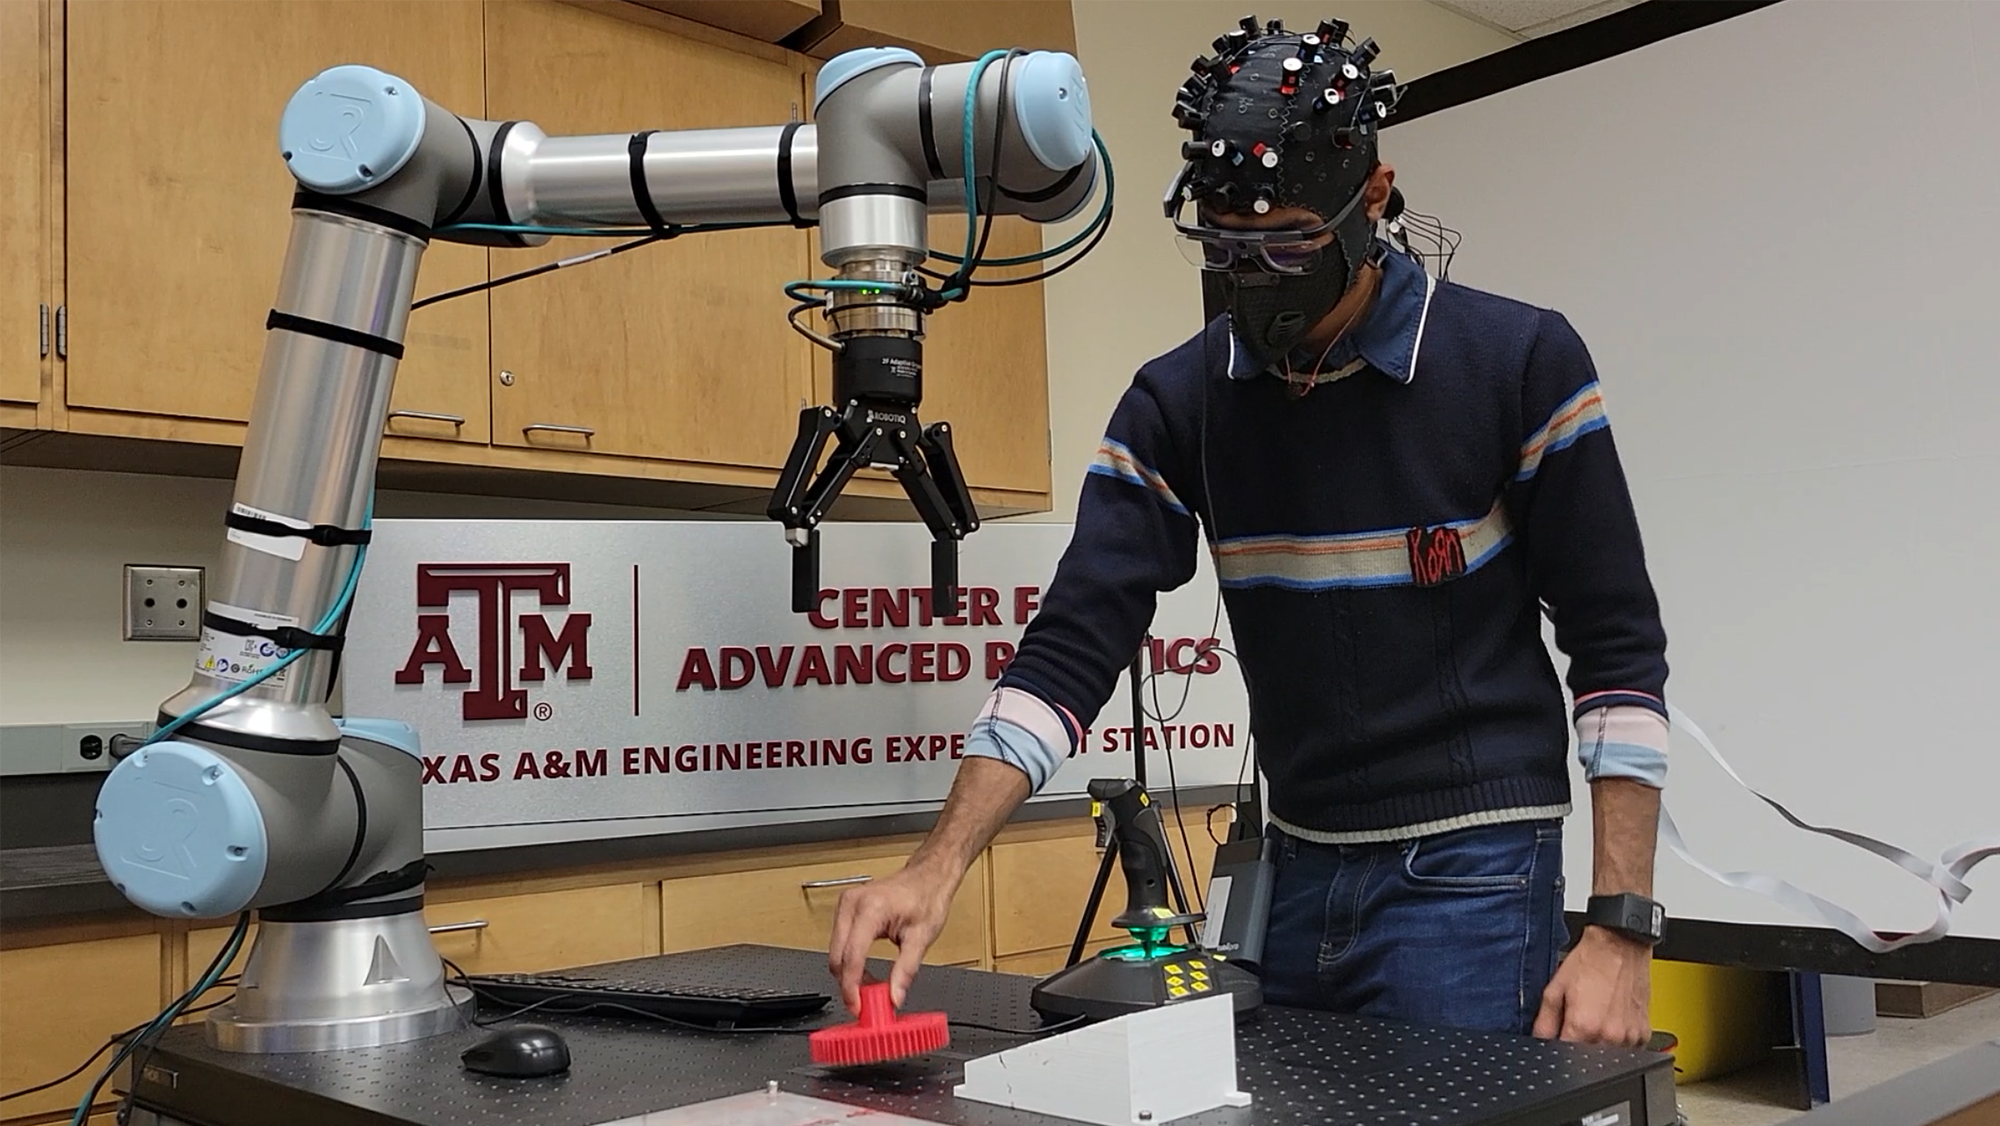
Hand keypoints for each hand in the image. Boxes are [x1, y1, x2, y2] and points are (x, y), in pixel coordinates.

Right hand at [827, 860, 958, 1013]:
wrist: (927, 877)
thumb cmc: (926, 897)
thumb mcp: (922, 937)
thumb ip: (906, 970)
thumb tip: (894, 996)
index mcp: (871, 909)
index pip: (851, 956)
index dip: (852, 987)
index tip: (858, 1007)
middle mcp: (852, 904)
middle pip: (837, 956)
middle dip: (848, 984)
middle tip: (865, 1004)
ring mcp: (845, 905)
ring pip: (835, 952)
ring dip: (848, 974)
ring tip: (871, 988)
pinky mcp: (845, 909)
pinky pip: (839, 943)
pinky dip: (849, 961)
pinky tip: (865, 971)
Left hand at [1534, 926, 1651, 1045]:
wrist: (1621, 944)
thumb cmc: (1591, 961)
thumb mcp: (1556, 986)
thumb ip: (1545, 1019)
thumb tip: (1539, 1040)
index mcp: (1584, 1026)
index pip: (1564, 1055)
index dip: (1558, 1044)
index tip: (1560, 1032)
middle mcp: (1609, 1035)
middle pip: (1586, 1057)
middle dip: (1579, 1042)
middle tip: (1581, 1016)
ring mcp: (1629, 1037)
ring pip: (1607, 1055)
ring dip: (1600, 1041)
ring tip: (1599, 1013)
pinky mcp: (1644, 1034)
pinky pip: (1627, 1048)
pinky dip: (1618, 1038)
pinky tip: (1613, 1016)